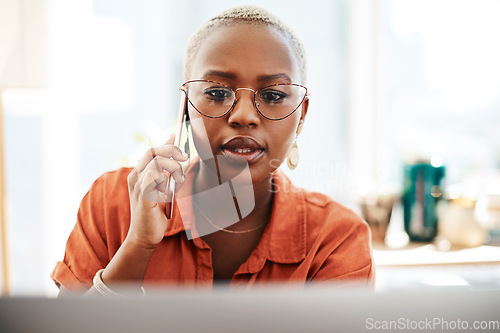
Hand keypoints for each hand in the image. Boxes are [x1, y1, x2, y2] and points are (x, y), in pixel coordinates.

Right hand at [126, 134, 188, 248]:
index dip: (165, 142)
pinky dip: (165, 180)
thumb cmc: (155, 214)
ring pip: (157, 162)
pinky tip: (167, 192)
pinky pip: (154, 176)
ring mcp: (137, 185)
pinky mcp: (142, 194)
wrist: (145, 236)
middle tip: (185, 158)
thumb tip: (191, 159)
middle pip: (153, 151)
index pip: (152, 151)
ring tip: (178, 181)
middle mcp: (135, 176)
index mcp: (140, 174)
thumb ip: (174, 174)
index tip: (176, 134)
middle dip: (172, 151)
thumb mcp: (167, 190)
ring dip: (173, 168)